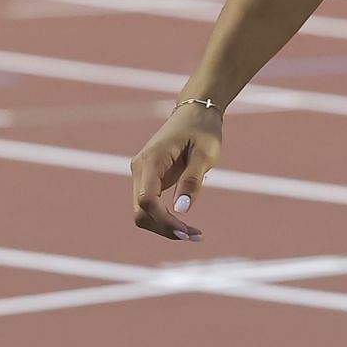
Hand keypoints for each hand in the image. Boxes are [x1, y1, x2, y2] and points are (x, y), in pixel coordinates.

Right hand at [130, 101, 222, 239]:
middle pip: (141, 212)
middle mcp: (140, 169)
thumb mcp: (205, 154)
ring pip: (143, 212)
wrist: (196, 110)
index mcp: (151, 160)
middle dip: (164, 228)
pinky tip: (185, 226)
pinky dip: (165, 218)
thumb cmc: (202, 129)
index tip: (186, 231)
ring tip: (194, 234)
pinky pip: (151, 206)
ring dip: (164, 226)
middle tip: (195, 236)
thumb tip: (181, 210)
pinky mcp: (149, 179)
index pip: (146, 200)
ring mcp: (142, 174)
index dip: (163, 220)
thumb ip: (192, 180)